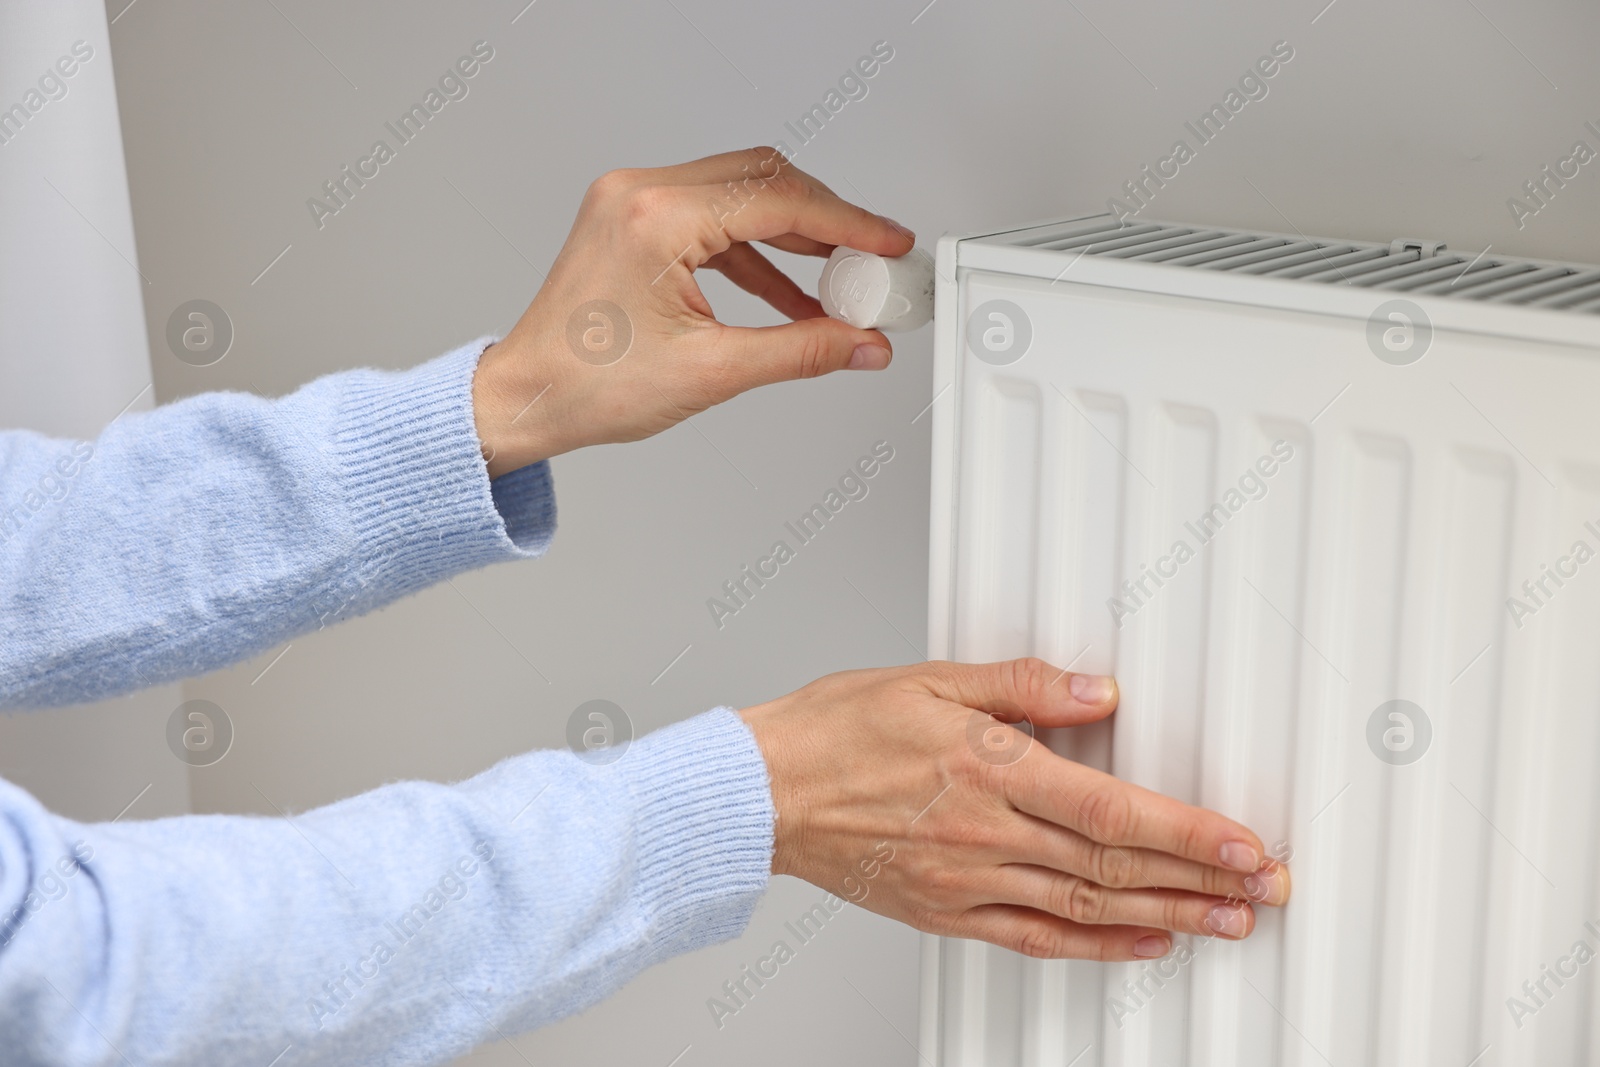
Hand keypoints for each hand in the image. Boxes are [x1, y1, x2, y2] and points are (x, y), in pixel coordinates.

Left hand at [471, 148, 914, 476]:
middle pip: (764, 180)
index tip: (887, 244)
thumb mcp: (712, 372)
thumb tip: (860, 343)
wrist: (529, 398)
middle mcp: (640, 194)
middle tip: (870, 262)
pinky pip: (713, 218)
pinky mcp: (633, 220)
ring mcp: (633, 201)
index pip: (778, 200)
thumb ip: (801, 350)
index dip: (848, 223)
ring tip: (838, 281)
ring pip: (741, 194)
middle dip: (827, 221)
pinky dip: (756, 252)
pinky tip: (789, 295)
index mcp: (656, 218)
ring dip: (794, 236)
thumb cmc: (587, 385)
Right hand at [738, 658, 1290, 960]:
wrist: (765, 793)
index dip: (1191, 832)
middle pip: (1117, 864)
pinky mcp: (947, 912)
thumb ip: (1025, 687)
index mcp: (991, 769)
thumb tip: (1099, 691)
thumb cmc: (838, 730)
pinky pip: (1034, 938)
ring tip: (1224, 923)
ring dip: (1166, 917)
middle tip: (1263, 890)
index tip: (1246, 845)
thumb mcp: (932, 680)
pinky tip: (1138, 946)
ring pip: (1088, 906)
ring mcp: (968, 880)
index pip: (1115, 809)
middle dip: (1202, 879)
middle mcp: (987, 833)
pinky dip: (1095, 946)